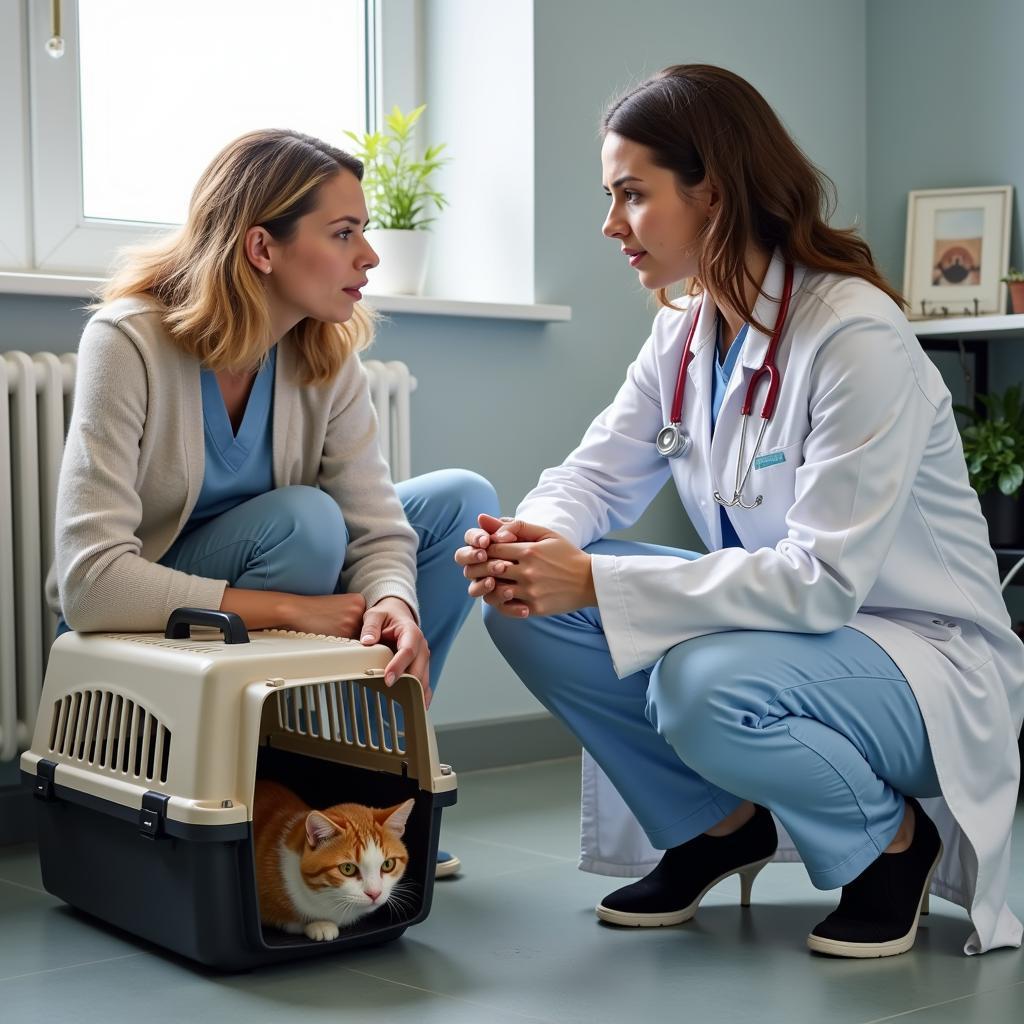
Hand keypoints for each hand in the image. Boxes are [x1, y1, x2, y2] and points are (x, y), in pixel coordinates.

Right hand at [280, 593, 366, 638]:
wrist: (296, 611)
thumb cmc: (314, 610)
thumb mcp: (339, 604)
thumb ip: (354, 613)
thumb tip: (366, 630)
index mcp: (359, 600)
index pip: (369, 620)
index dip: (357, 625)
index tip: (343, 622)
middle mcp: (359, 610)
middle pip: (365, 630)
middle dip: (354, 633)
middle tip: (335, 627)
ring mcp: (353, 622)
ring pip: (358, 639)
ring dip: (348, 640)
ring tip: (330, 629)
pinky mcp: (344, 635)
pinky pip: (349, 646)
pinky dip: (341, 645)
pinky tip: (328, 635)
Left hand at [358, 597, 431, 707]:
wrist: (398, 614)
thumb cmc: (387, 615)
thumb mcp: (375, 614)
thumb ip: (371, 626)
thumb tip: (367, 641)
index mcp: (411, 632)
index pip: (407, 651)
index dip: (399, 666)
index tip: (388, 679)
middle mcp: (421, 646)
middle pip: (419, 668)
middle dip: (408, 683)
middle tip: (394, 695)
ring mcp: (423, 657)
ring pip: (424, 677)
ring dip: (417, 691)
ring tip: (410, 706)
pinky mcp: (421, 666)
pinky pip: (425, 682)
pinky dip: (423, 694)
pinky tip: (420, 706)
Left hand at [460, 514, 595, 617]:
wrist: (590, 581)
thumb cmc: (566, 555)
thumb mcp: (546, 534)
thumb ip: (517, 526)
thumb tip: (485, 519)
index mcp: (529, 550)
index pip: (491, 548)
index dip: (483, 549)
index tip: (484, 551)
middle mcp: (528, 571)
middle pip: (489, 569)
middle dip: (480, 567)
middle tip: (480, 567)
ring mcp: (531, 591)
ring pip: (494, 590)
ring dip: (488, 586)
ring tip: (491, 582)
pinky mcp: (535, 608)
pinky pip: (506, 608)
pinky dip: (499, 603)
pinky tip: (503, 595)